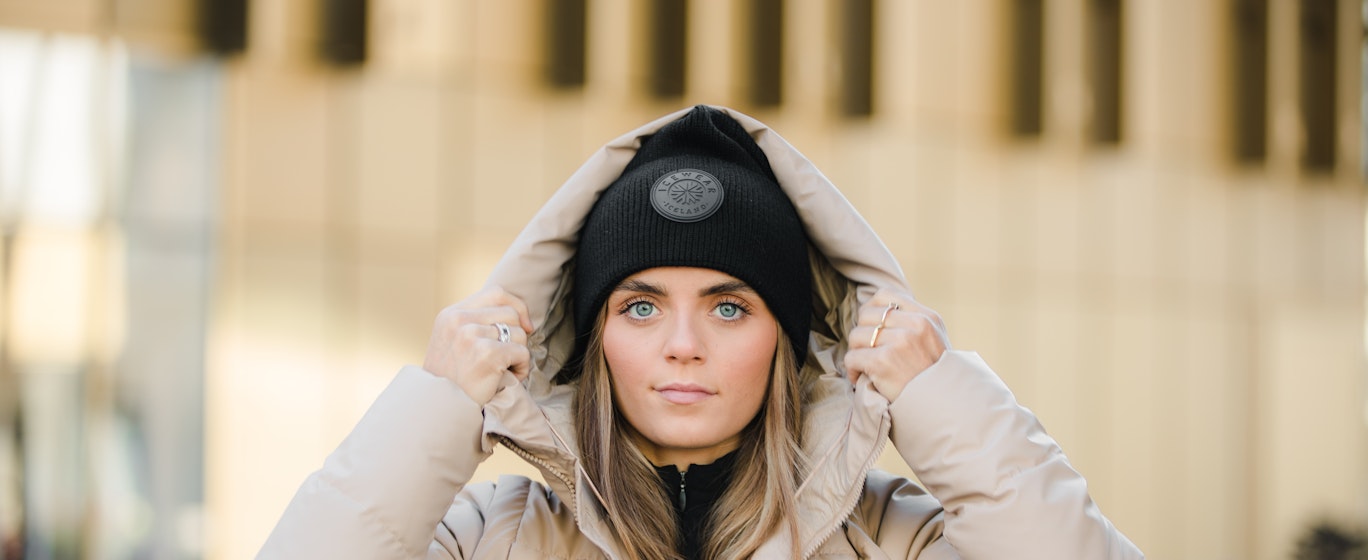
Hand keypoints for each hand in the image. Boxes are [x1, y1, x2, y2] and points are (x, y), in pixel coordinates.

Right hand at [423, 287, 533, 405]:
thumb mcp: (451, 341)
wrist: (439, 409)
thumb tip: (517, 314)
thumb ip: (473, 323)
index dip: (516, 306)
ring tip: (503, 371)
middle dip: (518, 336)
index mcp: (450, 314)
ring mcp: (472, 335)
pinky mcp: (487, 353)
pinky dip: (521, 369)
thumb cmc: (451, 379)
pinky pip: (522, 353)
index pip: (496, 293)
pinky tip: (506, 379)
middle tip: (507, 357)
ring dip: (518, 355)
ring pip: (520, 334)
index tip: (524, 325)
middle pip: (511, 314)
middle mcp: (459, 320)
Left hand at [843, 289, 949, 400]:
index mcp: (927, 317)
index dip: (871, 311)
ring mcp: (900, 342)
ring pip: (856, 335)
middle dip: (862, 335)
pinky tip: (860, 378)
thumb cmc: (934, 378)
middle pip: (866, 315)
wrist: (944, 408)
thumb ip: (913, 323)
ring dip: (856, 353)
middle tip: (867, 352)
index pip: (884, 295)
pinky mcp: (884, 361)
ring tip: (864, 366)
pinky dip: (852, 369)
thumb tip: (879, 312)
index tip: (873, 329)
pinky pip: (852, 357)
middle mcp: (915, 325)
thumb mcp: (935, 341)